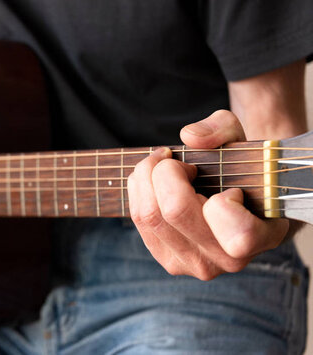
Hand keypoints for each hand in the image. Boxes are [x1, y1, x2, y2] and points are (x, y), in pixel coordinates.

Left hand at [127, 110, 288, 279]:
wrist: (233, 199)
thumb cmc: (240, 168)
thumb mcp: (239, 139)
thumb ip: (222, 130)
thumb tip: (190, 137)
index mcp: (262, 237)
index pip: (238, 235)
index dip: (223, 203)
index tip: (226, 185)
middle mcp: (228, 260)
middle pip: (174, 212)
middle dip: (166, 171)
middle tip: (175, 160)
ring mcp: (195, 265)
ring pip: (149, 216)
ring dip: (145, 177)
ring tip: (162, 165)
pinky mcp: (168, 261)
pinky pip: (138, 220)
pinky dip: (139, 190)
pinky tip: (154, 181)